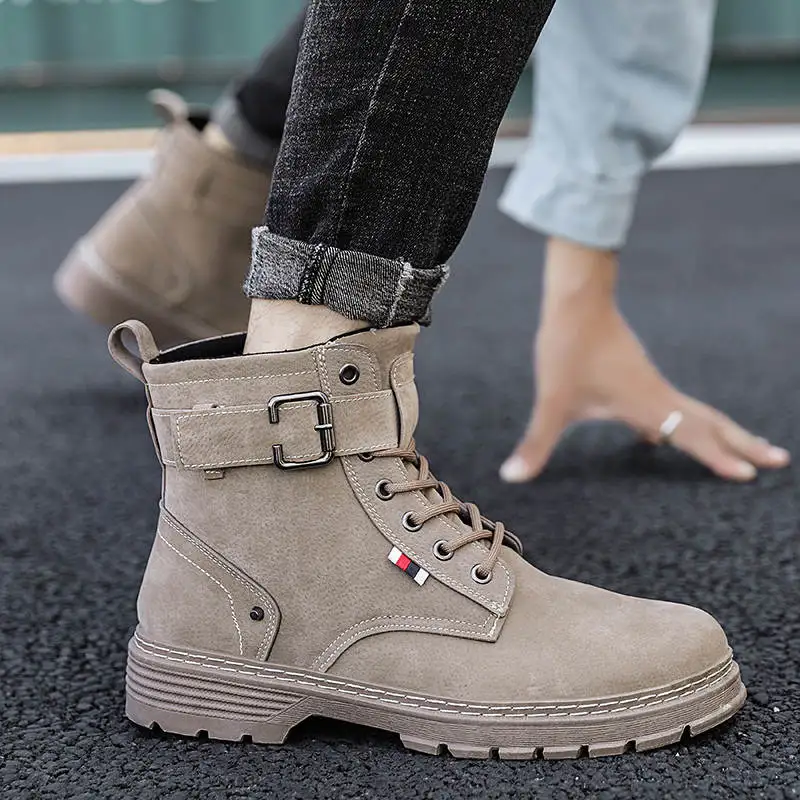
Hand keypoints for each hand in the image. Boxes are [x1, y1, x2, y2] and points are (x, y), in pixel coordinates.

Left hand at [500, 240, 789, 482]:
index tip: (749, 475)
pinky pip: (677, 403)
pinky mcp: (641, 374)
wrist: (578, 300)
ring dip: (725, 430)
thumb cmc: (567, 348)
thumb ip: (536, 443)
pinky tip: (672, 432)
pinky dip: (693, 421)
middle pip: (710, 422)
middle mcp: (658, 395)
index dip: (717, 457)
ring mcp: (653, 383)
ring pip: (698, 410)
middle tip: (778, 460)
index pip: (690, 436)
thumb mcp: (551, 402)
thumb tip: (511, 477)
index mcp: (646, 405)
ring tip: (749, 446)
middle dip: (744, 443)